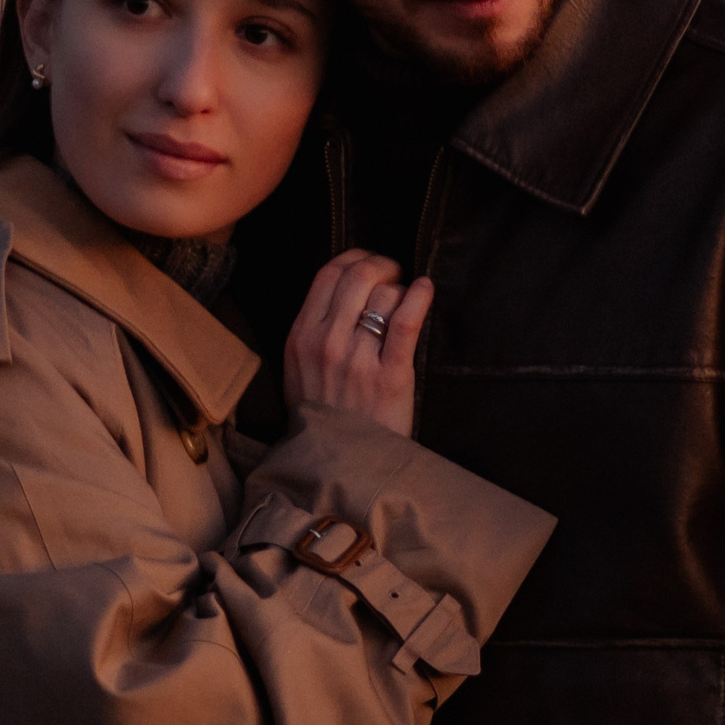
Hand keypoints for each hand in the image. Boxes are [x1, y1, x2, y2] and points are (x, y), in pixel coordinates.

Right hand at [284, 250, 433, 439]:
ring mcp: (358, 359)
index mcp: (301, 337)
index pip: (328, 274)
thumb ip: (312, 331)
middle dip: (382, 266)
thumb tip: (341, 291)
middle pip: (358, 276)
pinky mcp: (390, 375)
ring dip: (401, 290)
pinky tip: (426, 289)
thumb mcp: (298, 371)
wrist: (340, 465)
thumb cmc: (323, 417)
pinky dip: (420, 296)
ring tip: (406, 301)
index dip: (355, 259)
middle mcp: (326, 342)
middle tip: (394, 275)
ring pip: (384, 295)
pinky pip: (406, 320)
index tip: (370, 264)